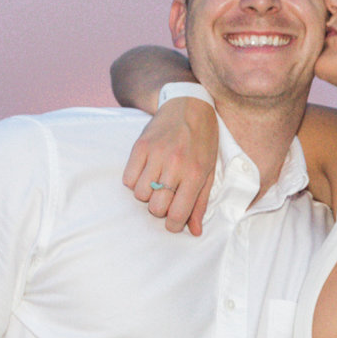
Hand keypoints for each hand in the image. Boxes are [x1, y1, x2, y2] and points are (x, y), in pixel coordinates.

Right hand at [120, 96, 217, 234]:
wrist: (189, 105)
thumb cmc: (203, 141)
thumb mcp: (209, 172)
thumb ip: (200, 203)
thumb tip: (194, 232)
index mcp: (195, 173)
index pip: (177, 214)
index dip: (173, 225)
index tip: (173, 222)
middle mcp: (175, 164)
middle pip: (156, 208)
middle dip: (160, 209)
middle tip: (167, 197)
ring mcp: (156, 154)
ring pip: (139, 195)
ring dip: (147, 195)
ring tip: (156, 183)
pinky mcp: (140, 146)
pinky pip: (127, 179)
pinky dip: (134, 182)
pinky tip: (146, 173)